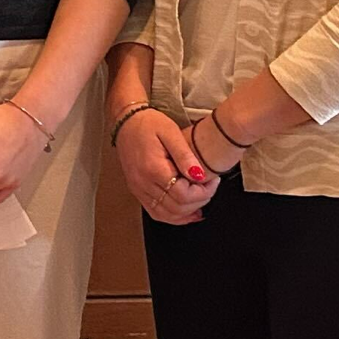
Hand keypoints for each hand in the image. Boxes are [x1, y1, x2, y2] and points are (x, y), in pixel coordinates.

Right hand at [117, 108, 217, 225]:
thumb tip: (200, 175)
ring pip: (167, 215)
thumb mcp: (171, 132)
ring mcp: (139, 189)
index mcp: (153, 169)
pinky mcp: (138, 191)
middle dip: (199, 201)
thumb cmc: (148, 124)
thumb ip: (185, 155)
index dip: (204, 192)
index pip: (183, 194)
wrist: (125, 122)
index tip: (213, 180)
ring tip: (201, 199)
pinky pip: (156, 212)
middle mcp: (143, 183)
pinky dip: (174, 217)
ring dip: (188, 212)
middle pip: (177, 207)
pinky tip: (187, 212)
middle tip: (210, 187)